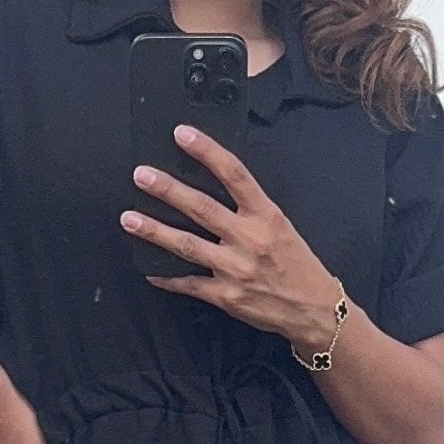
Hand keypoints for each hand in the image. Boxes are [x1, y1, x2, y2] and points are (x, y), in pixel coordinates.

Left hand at [122, 128, 341, 349]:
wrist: (314, 310)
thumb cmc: (297, 264)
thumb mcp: (281, 226)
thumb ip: (250, 208)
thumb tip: (212, 186)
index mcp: (266, 215)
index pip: (234, 174)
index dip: (207, 151)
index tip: (182, 134)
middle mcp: (249, 239)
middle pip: (201, 208)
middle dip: (168, 190)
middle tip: (141, 175)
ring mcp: (235, 269)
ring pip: (186, 245)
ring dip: (154, 231)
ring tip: (129, 218)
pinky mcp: (226, 296)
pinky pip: (188, 284)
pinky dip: (166, 277)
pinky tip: (148, 270)